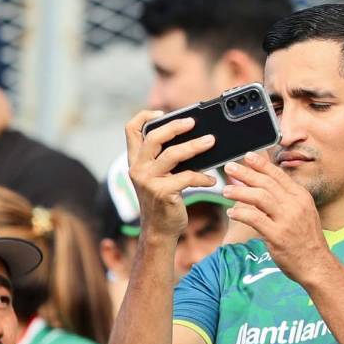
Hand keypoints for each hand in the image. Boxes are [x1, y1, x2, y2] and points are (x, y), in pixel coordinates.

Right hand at [124, 111, 217, 239]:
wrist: (160, 231)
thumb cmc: (164, 200)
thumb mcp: (160, 176)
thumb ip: (166, 158)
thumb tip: (195, 136)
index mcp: (135, 161)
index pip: (130, 130)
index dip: (144, 116)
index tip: (162, 112)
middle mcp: (137, 169)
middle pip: (154, 137)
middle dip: (175, 126)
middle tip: (194, 122)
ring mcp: (148, 181)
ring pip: (172, 154)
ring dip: (195, 146)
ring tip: (212, 141)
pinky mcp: (162, 193)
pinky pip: (187, 177)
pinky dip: (203, 177)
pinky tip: (213, 180)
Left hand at [221, 152, 332, 284]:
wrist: (316, 264)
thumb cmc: (306, 239)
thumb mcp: (303, 212)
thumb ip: (285, 198)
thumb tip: (265, 184)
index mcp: (301, 196)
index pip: (278, 175)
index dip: (262, 164)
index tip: (248, 156)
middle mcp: (295, 205)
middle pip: (266, 183)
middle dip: (246, 173)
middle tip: (230, 166)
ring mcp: (287, 219)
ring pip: (259, 197)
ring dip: (240, 192)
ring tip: (226, 190)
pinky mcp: (277, 235)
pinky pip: (255, 218)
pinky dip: (241, 213)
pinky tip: (231, 212)